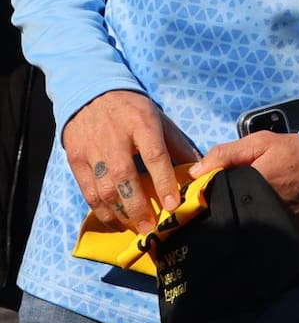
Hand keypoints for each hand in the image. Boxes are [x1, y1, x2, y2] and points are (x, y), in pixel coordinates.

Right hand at [63, 90, 200, 234]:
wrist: (91, 94)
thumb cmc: (132, 110)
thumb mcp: (159, 119)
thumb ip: (177, 145)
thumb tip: (199, 170)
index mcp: (142, 124)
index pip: (155, 156)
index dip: (164, 182)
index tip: (174, 205)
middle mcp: (115, 138)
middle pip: (126, 177)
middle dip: (138, 207)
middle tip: (151, 228)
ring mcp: (93, 149)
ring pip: (104, 189)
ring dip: (120, 213)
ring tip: (135, 228)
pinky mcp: (76, 159)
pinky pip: (88, 191)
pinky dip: (101, 210)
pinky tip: (114, 220)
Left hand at [190, 132, 298, 248]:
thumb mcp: (263, 143)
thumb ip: (227, 153)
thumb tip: (195, 172)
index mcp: (252, 189)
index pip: (217, 205)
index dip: (206, 208)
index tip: (197, 209)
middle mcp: (262, 215)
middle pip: (230, 228)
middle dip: (221, 225)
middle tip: (217, 222)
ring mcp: (279, 233)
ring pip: (248, 242)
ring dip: (241, 237)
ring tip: (236, 233)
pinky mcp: (295, 245)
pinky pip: (271, 250)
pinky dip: (264, 245)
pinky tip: (260, 240)